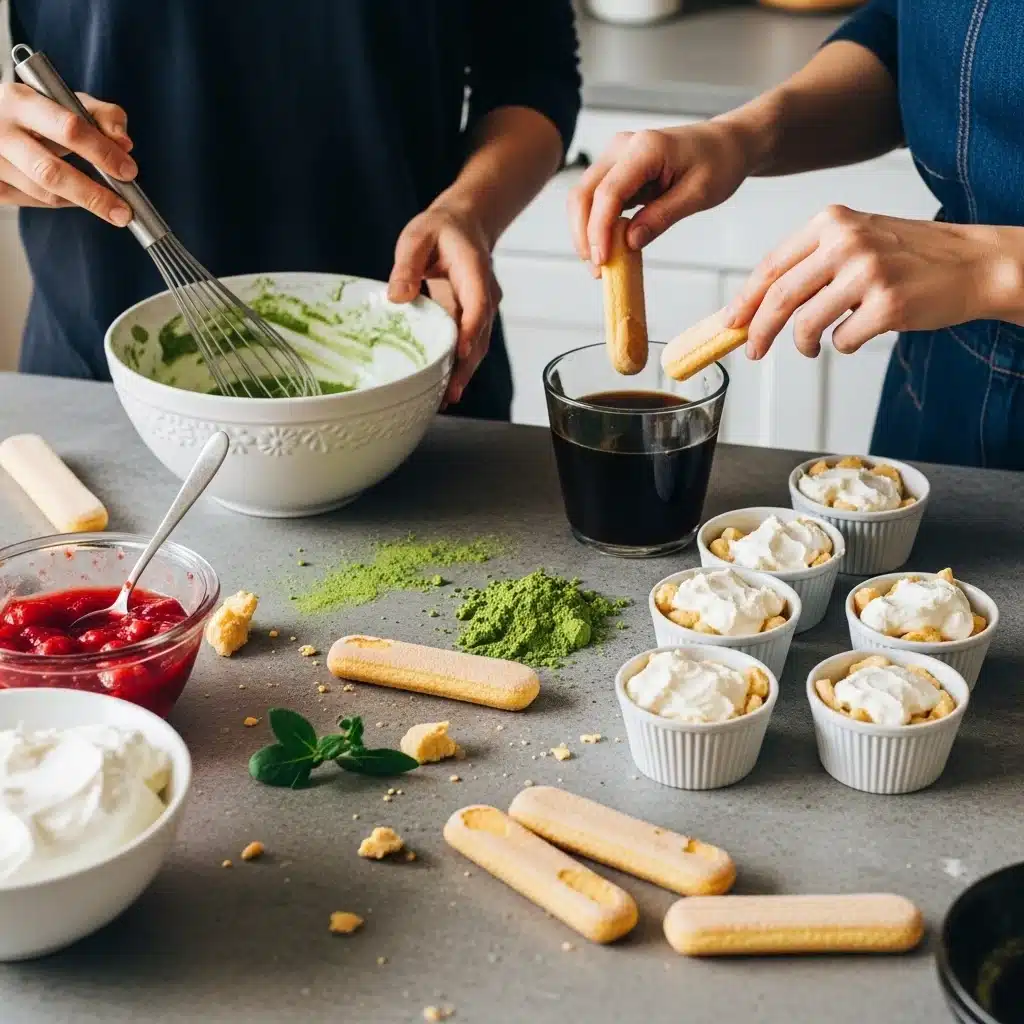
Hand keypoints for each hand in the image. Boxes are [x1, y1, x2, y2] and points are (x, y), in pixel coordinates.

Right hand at [0, 82, 135, 223]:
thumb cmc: (37, 110)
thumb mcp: (67, 101)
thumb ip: (102, 116)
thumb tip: (124, 144)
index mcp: (20, 100)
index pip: (69, 129)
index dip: (103, 152)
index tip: (129, 171)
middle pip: (49, 172)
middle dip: (93, 195)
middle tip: (124, 212)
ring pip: (43, 192)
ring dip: (80, 201)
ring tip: (105, 203)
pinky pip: (32, 202)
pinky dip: (59, 202)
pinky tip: (73, 195)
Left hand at [388, 200, 500, 405]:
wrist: (464, 226)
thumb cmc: (440, 230)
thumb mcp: (417, 237)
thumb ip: (407, 265)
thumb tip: (398, 296)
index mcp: (475, 272)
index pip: (479, 304)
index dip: (471, 329)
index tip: (461, 352)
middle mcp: (485, 295)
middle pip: (481, 336)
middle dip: (467, 366)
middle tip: (451, 392)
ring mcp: (481, 310)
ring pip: (477, 346)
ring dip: (464, 373)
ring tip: (447, 399)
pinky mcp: (470, 320)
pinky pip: (467, 345)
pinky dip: (458, 366)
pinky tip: (444, 387)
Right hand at [567, 121, 753, 272]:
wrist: (726, 143)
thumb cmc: (719, 162)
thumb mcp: (698, 194)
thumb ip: (662, 217)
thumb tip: (629, 243)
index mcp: (645, 148)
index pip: (608, 192)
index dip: (599, 229)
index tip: (602, 261)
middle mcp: (622, 147)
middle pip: (583, 192)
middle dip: (584, 234)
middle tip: (597, 269)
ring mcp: (616, 156)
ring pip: (583, 196)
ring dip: (586, 232)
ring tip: (601, 263)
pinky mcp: (616, 169)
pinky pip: (596, 199)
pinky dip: (596, 224)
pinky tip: (607, 247)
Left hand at [727, 205, 1010, 359]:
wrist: (973, 262)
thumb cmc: (908, 257)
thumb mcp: (855, 241)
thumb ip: (810, 265)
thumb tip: (755, 307)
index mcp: (831, 221)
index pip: (771, 266)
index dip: (745, 300)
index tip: (730, 323)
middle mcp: (847, 241)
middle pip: (780, 297)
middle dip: (759, 331)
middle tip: (753, 350)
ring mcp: (868, 272)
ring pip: (806, 324)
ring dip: (804, 343)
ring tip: (813, 346)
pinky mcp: (888, 303)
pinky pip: (842, 339)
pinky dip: (844, 344)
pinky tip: (860, 332)